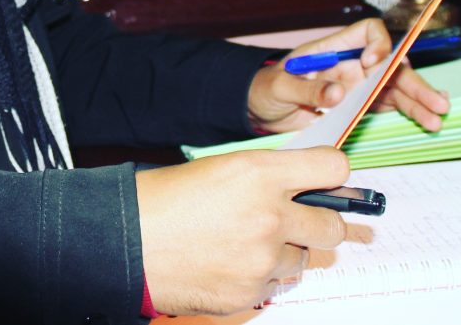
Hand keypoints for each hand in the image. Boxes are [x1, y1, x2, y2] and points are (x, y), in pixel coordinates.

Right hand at [137, 147, 348, 314]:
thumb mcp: (219, 169)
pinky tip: (228, 262)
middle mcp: (270, 215)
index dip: (333, 173)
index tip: (329, 180)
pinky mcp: (252, 292)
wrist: (127, 240)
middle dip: (320, 221)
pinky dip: (259, 274)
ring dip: (284, 251)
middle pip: (333, 224)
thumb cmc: (164, 199)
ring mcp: (264, 259)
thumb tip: (306, 188)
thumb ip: (267, 177)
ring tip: (243, 242)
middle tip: (296, 220)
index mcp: (259, 173)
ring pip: (304, 257)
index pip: (332, 167)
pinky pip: (276, 283)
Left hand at [247, 18, 450, 134]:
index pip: (366, 32)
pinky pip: (386, 106)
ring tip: (436, 116)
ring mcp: (356, 85)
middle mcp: (349, 64)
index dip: (378, 44)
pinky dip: (406, 112)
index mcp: (331, 49)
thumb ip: (306, 91)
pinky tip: (425, 120)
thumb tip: (339, 94)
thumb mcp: (279, 87)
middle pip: (389, 64)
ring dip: (416, 101)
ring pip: (394, 87)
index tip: (375, 64)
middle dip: (412, 80)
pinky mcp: (356, 105)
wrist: (258, 110)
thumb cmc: (264, 89)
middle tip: (434, 100)